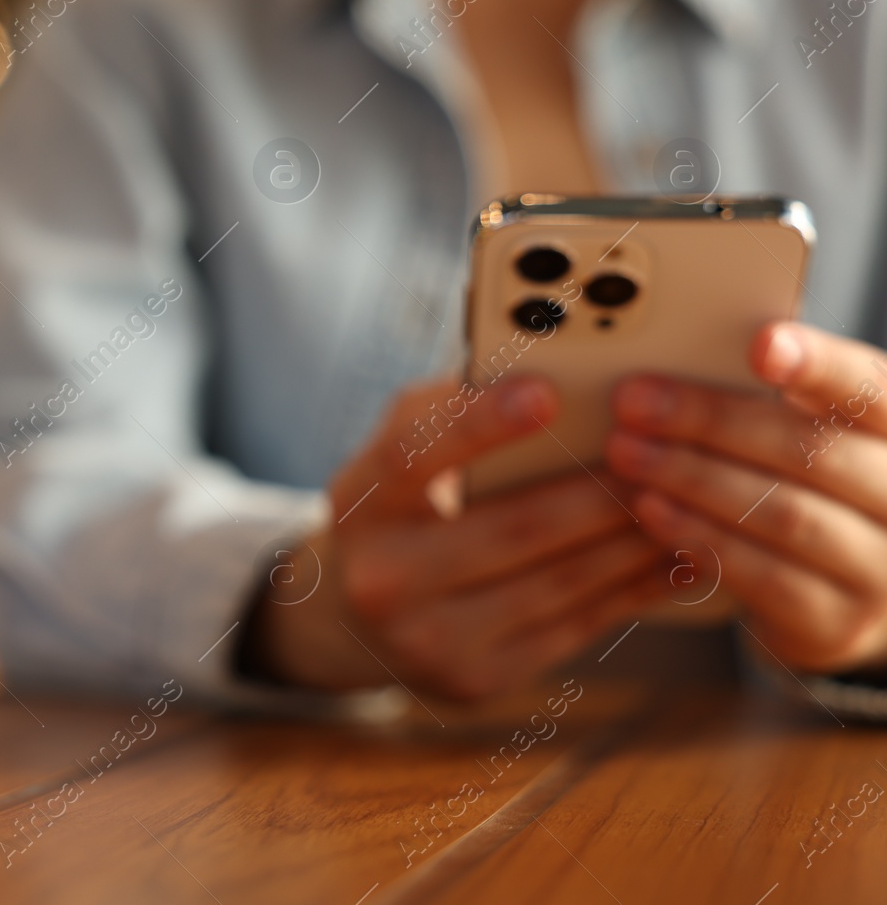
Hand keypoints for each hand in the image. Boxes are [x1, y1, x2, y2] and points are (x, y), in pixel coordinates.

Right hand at [250, 376, 665, 700]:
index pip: (413, 455)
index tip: (547, 392)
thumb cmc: (404, 504)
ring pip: (557, 583)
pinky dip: (634, 589)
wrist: (359, 615)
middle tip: (666, 454)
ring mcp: (429, 639)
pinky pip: (573, 628)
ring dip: (634, 542)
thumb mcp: (402, 451)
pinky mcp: (477, 678)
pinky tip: (677, 559)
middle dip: (600, 491)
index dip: (480, 424)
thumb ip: (455, 409)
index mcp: (360, 503)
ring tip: (689, 503)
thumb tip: (552, 371)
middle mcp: (383, 578)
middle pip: (511, 528)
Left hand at [605, 322, 886, 674]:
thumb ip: (768, 404)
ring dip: (693, 479)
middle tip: (636, 403)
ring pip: (784, 513)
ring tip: (628, 454)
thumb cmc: (806, 494)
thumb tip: (674, 372)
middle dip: (712, 422)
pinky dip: (700, 537)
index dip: (820, 365)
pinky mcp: (837, 621)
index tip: (762, 345)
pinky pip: (763, 574)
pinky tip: (651, 511)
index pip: (869, 389)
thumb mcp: (807, 439)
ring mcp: (881, 569)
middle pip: (813, 451)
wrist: (838, 597)